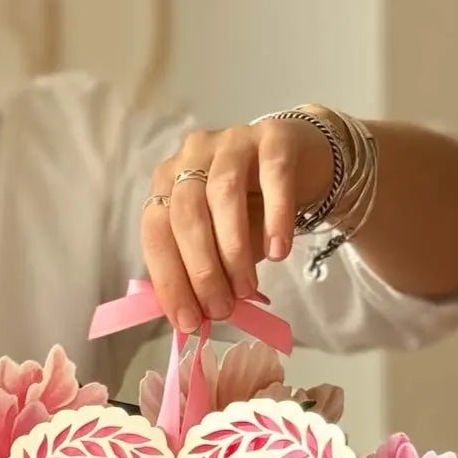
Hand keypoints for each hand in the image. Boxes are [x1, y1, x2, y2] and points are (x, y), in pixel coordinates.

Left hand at [141, 115, 335, 329]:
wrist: (301, 163)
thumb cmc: (251, 210)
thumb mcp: (219, 243)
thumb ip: (201, 272)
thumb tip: (193, 318)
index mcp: (168, 183)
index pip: (156, 232)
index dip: (169, 279)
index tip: (188, 321)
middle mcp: (192, 156)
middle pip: (186, 213)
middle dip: (201, 270)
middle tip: (221, 309)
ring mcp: (232, 141)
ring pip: (223, 194)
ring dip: (233, 250)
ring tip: (246, 289)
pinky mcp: (275, 136)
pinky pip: (273, 176)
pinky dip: (275, 217)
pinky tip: (278, 252)